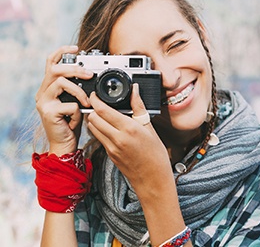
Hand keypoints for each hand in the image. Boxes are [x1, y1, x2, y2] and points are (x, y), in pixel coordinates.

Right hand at [35, 45, 92, 155]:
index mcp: (49, 88)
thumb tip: (89, 75)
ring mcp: (43, 102)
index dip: (62, 52)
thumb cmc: (71, 123)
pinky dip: (78, 112)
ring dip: (80, 91)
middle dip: (75, 69)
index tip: (76, 48)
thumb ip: (76, 89)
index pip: (50, 63)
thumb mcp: (74, 102)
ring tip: (87, 103)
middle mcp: (43, 93)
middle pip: (56, 70)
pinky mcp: (48, 112)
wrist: (64, 145)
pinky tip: (76, 120)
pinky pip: (69, 104)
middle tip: (89, 74)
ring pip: (62, 83)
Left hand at [87, 84, 186, 243]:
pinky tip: (108, 127)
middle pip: (93, 118)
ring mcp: (111, 148)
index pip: (103, 110)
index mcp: (128, 129)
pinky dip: (98, 129)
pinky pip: (98, 138)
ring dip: (94, 119)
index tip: (95, 94)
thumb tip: (135, 90)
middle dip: (93, 108)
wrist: (153, 180)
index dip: (95, 99)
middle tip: (99, 103)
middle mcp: (117, 138)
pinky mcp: (109, 154)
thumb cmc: (156, 155)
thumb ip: (139, 107)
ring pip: (92, 128)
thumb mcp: (150, 128)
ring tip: (102, 114)